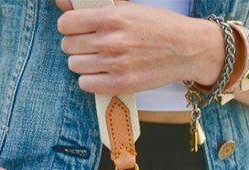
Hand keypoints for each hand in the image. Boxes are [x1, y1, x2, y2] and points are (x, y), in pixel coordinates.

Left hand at [55, 0, 225, 92]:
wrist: (188, 48)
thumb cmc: (156, 26)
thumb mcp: (128, 8)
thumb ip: (93, 6)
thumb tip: (60, 2)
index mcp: (113, 17)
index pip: (66, 24)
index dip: (70, 27)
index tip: (80, 29)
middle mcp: (111, 40)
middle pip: (68, 45)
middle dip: (78, 44)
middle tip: (94, 44)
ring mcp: (115, 63)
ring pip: (74, 65)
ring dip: (84, 62)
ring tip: (101, 58)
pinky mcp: (120, 83)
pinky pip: (85, 83)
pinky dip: (91, 79)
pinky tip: (104, 72)